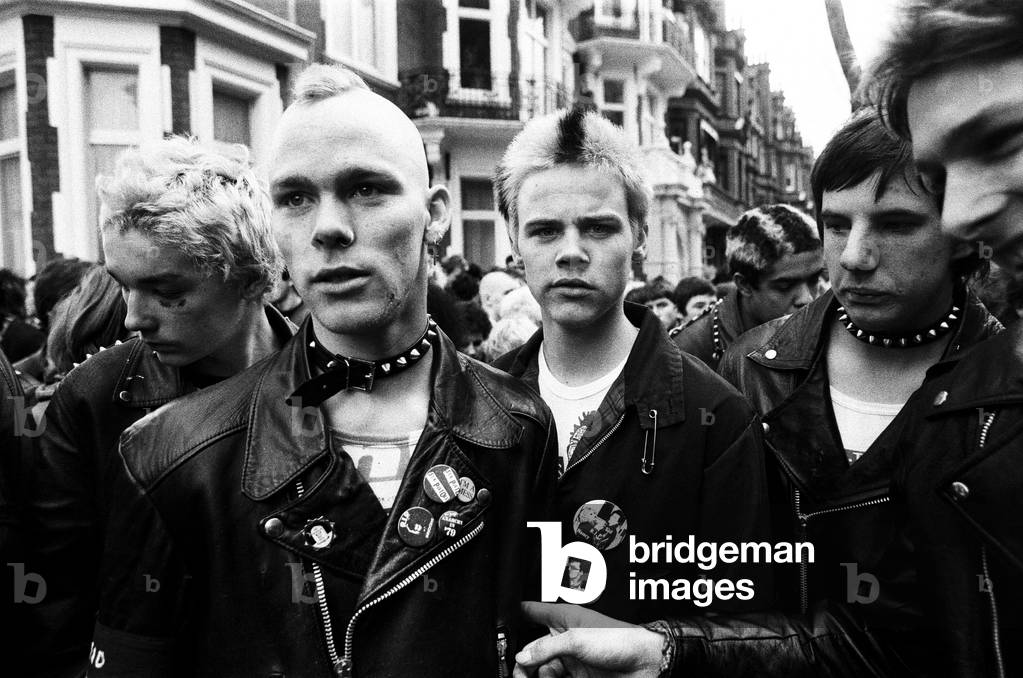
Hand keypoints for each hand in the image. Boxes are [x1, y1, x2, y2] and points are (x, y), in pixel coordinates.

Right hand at [513, 602, 666, 677]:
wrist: (648, 664)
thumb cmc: (621, 640)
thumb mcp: (577, 641)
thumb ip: (547, 648)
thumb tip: (522, 657)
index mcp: (564, 618)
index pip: (533, 612)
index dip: (515, 615)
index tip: (499, 625)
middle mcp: (566, 638)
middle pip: (533, 648)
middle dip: (522, 661)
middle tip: (518, 674)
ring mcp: (572, 660)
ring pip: (542, 669)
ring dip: (535, 676)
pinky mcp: (580, 677)